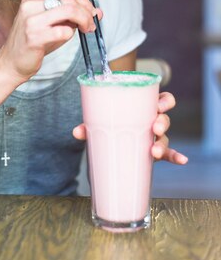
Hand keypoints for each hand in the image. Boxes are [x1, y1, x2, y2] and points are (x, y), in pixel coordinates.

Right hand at [0, 0, 101, 84]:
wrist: (11, 62)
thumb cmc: (31, 42)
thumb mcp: (50, 23)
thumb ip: (70, 15)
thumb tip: (96, 12)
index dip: (84, 1)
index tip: (91, 12)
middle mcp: (30, 5)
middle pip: (69, 0)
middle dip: (87, 12)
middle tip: (91, 23)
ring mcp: (31, 21)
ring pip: (69, 11)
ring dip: (84, 21)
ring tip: (86, 29)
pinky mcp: (34, 37)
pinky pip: (63, 31)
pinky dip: (70, 34)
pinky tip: (66, 38)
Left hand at [73, 90, 188, 164]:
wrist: (111, 137)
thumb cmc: (110, 122)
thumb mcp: (101, 120)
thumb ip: (90, 124)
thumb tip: (77, 131)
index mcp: (143, 106)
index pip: (162, 99)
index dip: (164, 101)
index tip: (158, 105)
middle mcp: (152, 120)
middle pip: (164, 118)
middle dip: (162, 122)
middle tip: (154, 127)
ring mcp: (154, 137)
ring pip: (164, 137)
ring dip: (162, 143)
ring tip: (154, 150)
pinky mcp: (153, 152)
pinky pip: (168, 154)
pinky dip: (175, 156)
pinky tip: (182, 160)